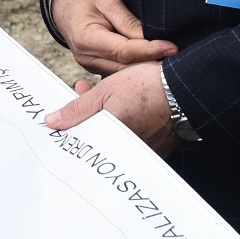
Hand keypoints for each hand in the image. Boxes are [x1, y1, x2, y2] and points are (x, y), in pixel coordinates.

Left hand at [43, 62, 175, 156]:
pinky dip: (126, 126)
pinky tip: (126, 107)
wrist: (187, 86)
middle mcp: (128, 150)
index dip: (73, 125)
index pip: (83, 142)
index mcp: (112, 137)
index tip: (67, 114)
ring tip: (108, 96)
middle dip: (88, 117)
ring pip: (115, 140)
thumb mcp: (106, 91)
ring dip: (106, 119)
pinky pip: (133, 142)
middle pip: (98, 140)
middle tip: (85, 91)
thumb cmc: (148, 85)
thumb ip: (78, 108)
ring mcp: (144, 152)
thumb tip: (52, 122)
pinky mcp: (157, 151)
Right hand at [50, 0, 177, 74]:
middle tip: (177, 58)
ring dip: (145, 68)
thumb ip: (128, 21)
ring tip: (169, 62)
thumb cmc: (86, 0)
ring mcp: (90, 66)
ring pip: (123, 73)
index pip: (124, 51)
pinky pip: (119, 72)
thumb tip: (151, 38)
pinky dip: (135, 69)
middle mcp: (87, 57)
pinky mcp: (96, 69)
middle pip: (125, 66)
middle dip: (152, 63)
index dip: (150, 50)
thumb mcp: (108, 1)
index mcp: (87, 39)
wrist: (65, 6)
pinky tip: (152, 64)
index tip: (172, 47)